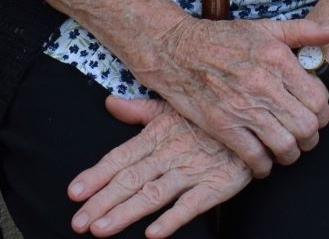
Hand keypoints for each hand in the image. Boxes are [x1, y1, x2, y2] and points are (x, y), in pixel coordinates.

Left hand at [66, 97, 252, 236]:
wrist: (255, 115)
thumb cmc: (209, 114)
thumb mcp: (172, 105)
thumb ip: (139, 110)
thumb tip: (109, 103)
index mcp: (156, 136)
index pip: (119, 158)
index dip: (96, 176)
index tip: (73, 193)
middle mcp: (169, 155)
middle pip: (129, 181)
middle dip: (102, 202)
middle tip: (78, 223)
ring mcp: (192, 171)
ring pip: (153, 195)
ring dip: (126, 213)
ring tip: (102, 229)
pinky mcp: (217, 185)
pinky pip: (192, 204)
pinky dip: (173, 219)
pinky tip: (153, 233)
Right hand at [134, 15, 328, 174]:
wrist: (175, 50)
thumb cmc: (221, 39)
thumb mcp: (264, 28)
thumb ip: (303, 31)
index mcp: (277, 59)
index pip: (318, 97)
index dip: (323, 112)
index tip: (316, 116)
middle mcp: (263, 84)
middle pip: (306, 125)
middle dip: (311, 137)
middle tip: (305, 137)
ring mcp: (242, 107)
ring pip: (284, 145)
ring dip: (291, 154)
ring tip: (287, 151)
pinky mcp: (222, 126)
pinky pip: (254, 156)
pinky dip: (263, 166)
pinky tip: (263, 162)